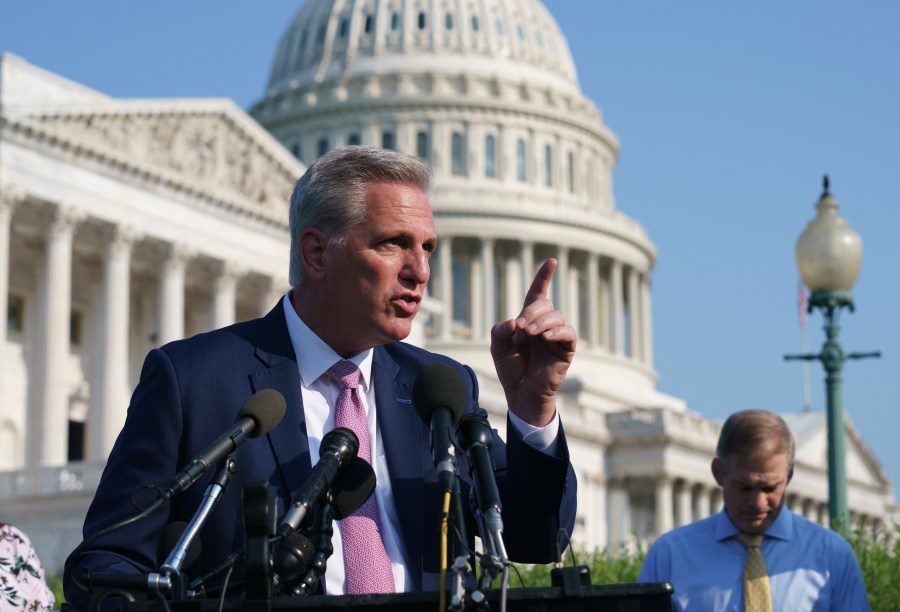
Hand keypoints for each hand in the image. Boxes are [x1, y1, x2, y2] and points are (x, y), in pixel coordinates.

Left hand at [490, 258, 575, 426]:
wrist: (520, 394)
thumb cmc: (511, 369)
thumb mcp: (498, 347)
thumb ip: (500, 330)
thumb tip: (514, 321)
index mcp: (529, 320)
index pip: (538, 294)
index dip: (544, 277)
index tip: (552, 262)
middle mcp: (545, 325)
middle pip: (545, 304)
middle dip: (532, 311)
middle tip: (520, 327)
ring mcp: (557, 337)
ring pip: (556, 317)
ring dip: (541, 322)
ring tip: (530, 334)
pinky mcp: (566, 350)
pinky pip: (568, 333)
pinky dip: (557, 331)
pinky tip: (545, 337)